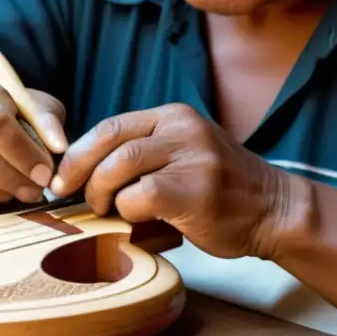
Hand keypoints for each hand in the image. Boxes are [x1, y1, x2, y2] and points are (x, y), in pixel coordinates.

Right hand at [0, 70, 66, 206]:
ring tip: (27, 191)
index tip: (46, 171)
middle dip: (15, 176)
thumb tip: (59, 147)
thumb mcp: (27, 101)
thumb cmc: (0, 108)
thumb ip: (46, 119)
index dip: (24, 151)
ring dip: (4, 191)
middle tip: (39, 188)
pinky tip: (6, 192)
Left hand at [50, 103, 289, 259]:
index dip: (79, 151)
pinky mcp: (196, 189)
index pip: (113, 124)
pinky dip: (126, 210)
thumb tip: (85, 170)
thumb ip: (146, 151)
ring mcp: (192, 157)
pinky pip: (140, 196)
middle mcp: (183, 128)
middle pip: (111, 140)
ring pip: (121, 165)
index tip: (64, 175)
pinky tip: (134, 220)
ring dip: (101, 192)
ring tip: (103, 209)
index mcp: (175, 116)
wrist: (273, 208)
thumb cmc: (220, 188)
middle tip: (70, 194)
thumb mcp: (185, 151)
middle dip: (79, 169)